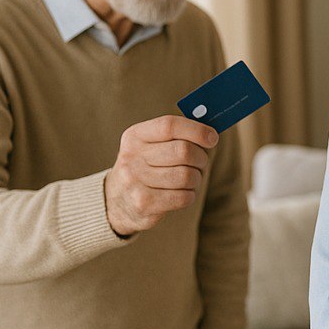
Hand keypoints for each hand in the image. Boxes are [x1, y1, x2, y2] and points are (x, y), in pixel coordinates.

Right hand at [104, 116, 217, 235]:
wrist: (116, 202)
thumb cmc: (145, 167)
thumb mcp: (150, 146)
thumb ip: (177, 135)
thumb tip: (211, 132)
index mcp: (135, 136)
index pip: (170, 125)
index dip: (196, 130)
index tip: (212, 138)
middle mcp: (132, 157)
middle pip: (183, 151)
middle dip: (201, 158)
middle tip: (200, 162)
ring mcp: (135, 181)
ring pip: (187, 176)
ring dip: (196, 179)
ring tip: (188, 180)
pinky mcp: (143, 203)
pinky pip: (184, 197)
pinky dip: (189, 195)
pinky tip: (180, 193)